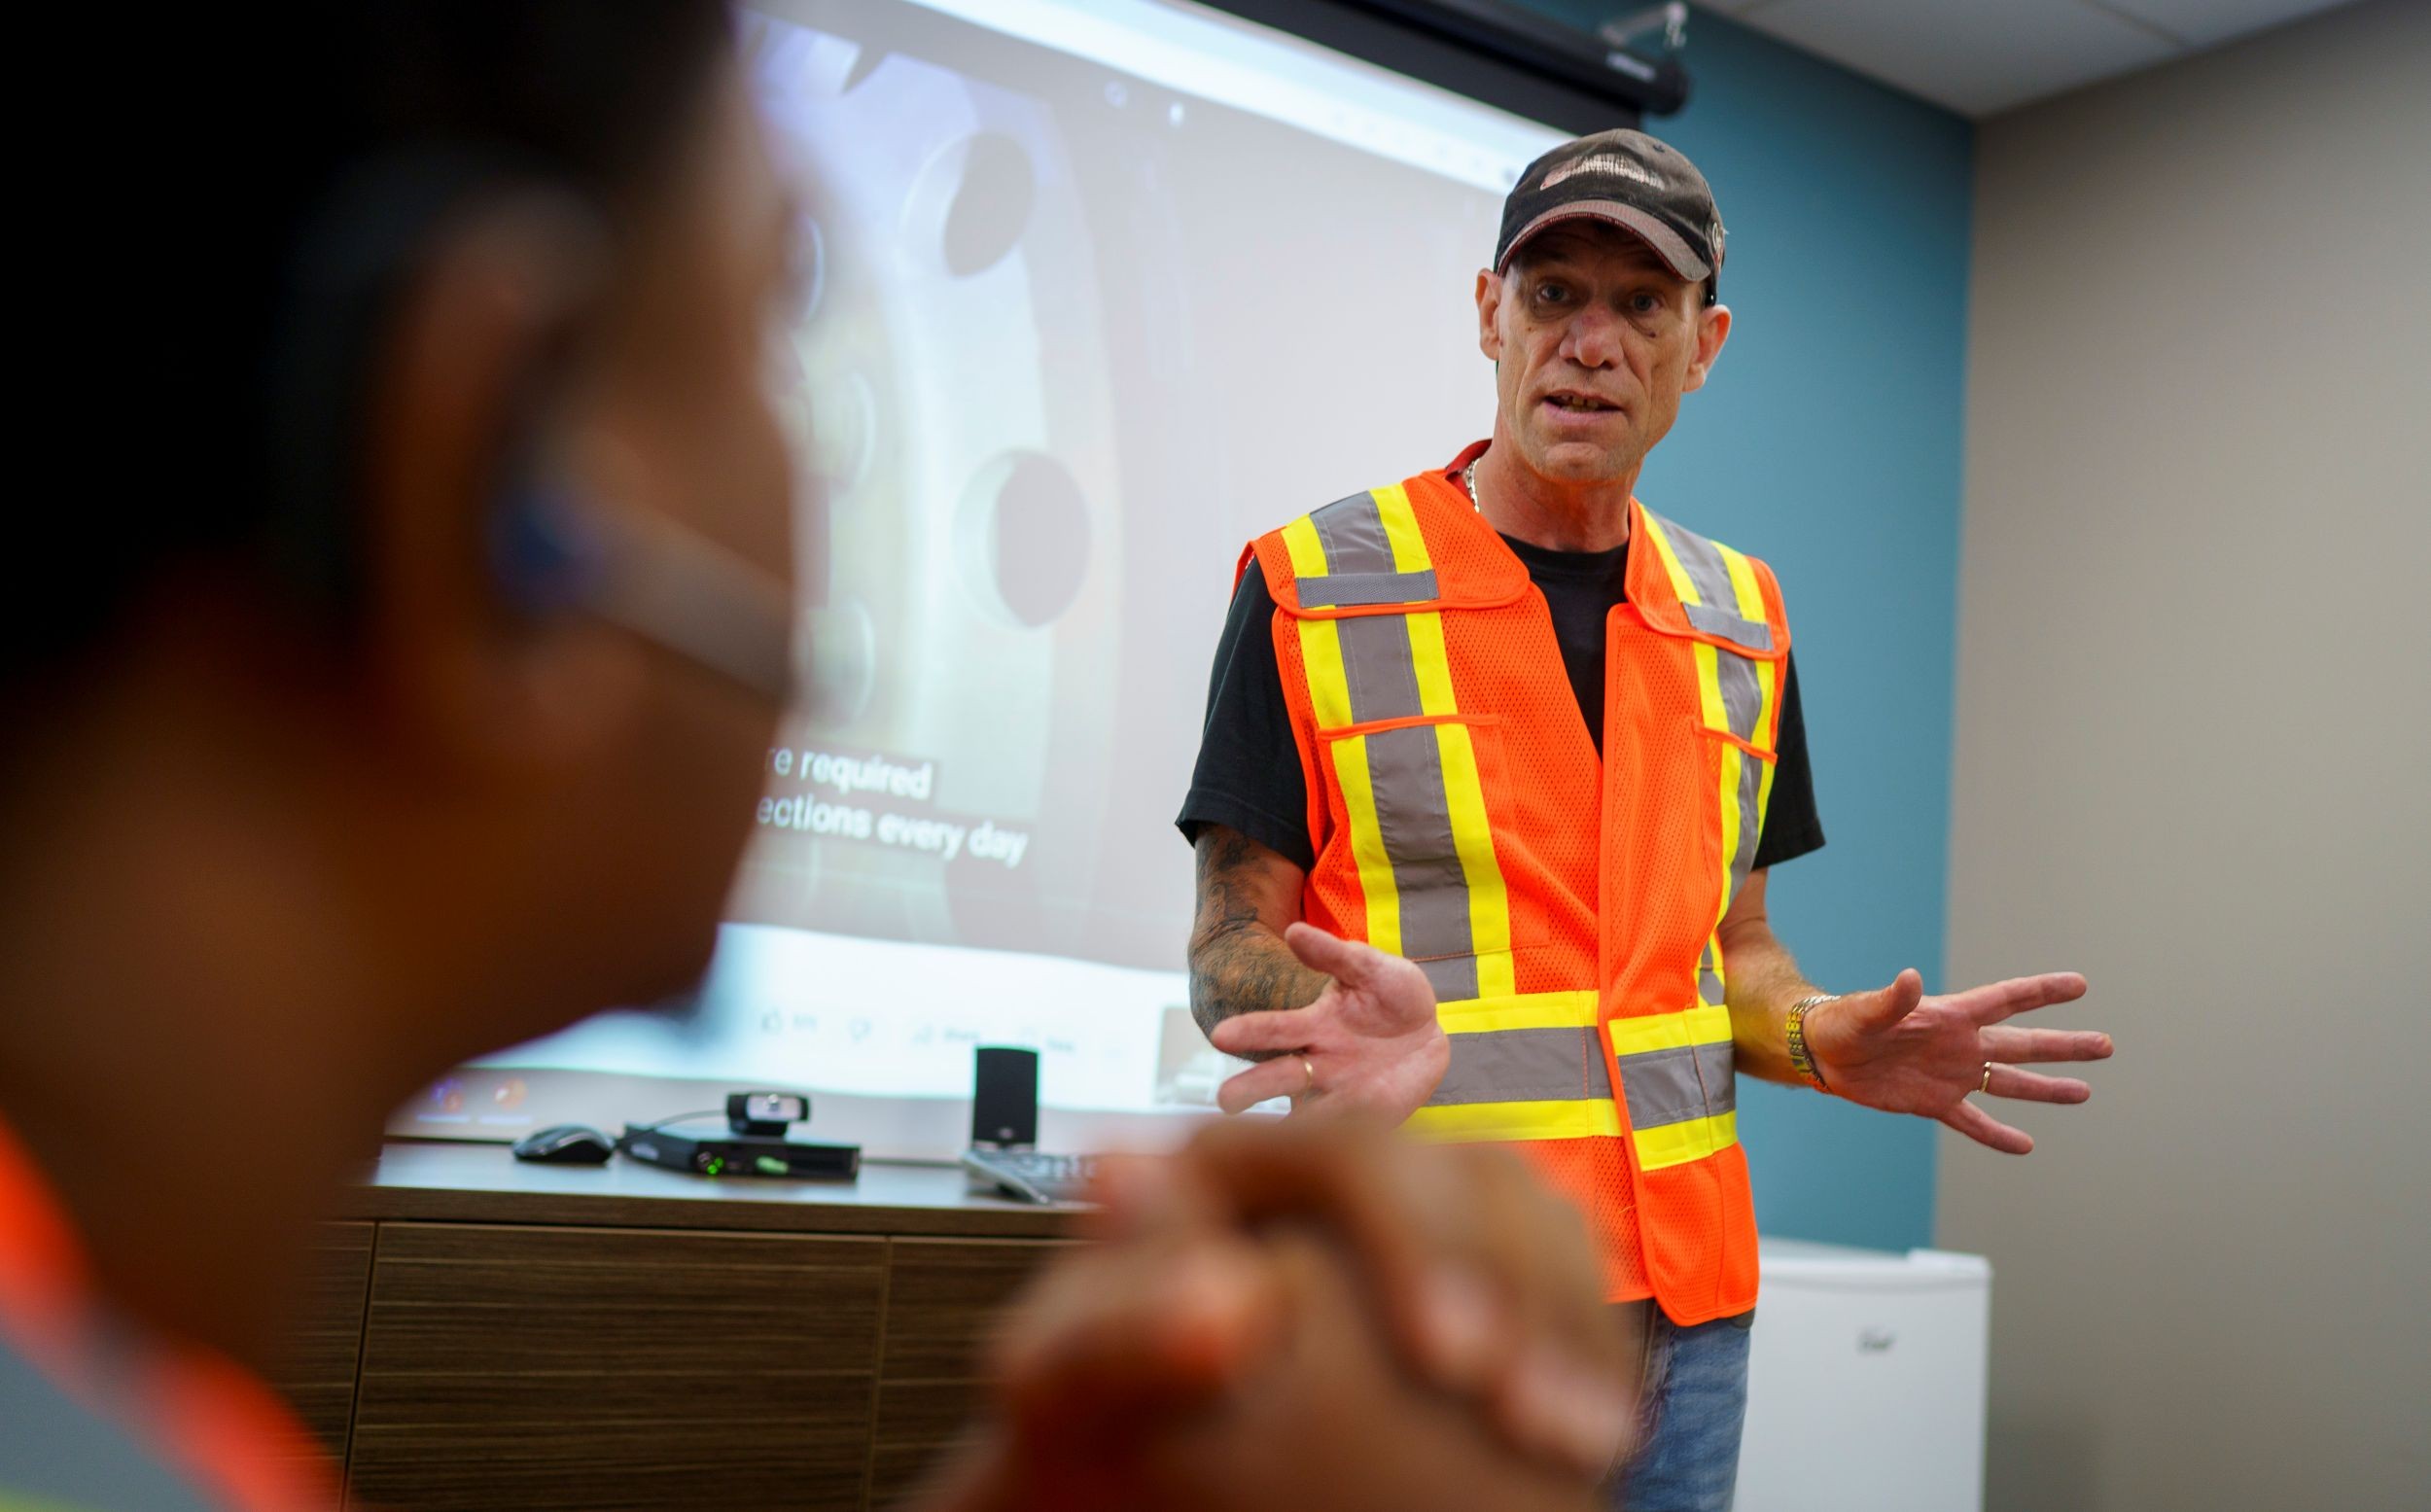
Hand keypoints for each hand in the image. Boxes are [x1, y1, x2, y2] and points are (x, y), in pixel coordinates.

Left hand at [916, 1118, 1634, 1511]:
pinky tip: (1599, 1429)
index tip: (1445, 1360)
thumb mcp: (1067, 1380)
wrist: (1129, 1455)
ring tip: (1590, 1442)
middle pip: (1465, 1181)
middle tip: (1537, 1426)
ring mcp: (1409, 1220)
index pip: (1354, 1159)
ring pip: (1529, 1223)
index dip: (1416, 1245)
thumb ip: (1104, 1304)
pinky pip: (1558, 1282)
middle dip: (1518, 1297)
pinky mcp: (1466, 1278)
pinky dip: (1585, 1350)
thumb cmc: (1083, 1422)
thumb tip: (1128, 1184)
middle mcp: (1333, 1175)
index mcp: (1234, 1167)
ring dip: (1569, 1325)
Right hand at [1206, 922, 1447, 1119]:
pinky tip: (1331, 1156)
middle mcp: (1319, 1064)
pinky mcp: (1370, 1120)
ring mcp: (1343, 1094)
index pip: (1275, 1028)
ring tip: (1271, 1143)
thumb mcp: (1371, 967)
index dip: (1250, 1031)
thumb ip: (1335, 954)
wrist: (1430, 1033)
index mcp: (1314, 1025)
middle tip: (1224, 1101)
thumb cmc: (1393, 994)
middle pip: (1279, 1078)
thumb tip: (1293, 931)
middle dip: (1252, 1088)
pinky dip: (1342, 1143)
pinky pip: (1353, 1134)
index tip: (1221, 1035)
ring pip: (1309, 1114)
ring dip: (1290, 1128)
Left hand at [1805, 968, 2109, 1152]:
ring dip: (2046, 1088)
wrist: (1822, 1053)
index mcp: (1949, 1017)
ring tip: (2084, 1092)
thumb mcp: (1865, 1011)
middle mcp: (1960, 1045)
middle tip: (2106, 1045)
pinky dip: (1998, 1136)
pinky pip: (1973, 1123)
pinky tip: (2026, 1146)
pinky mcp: (1935, 1103)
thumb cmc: (1842, 1022)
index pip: (2005, 1001)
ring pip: (2009, 1084)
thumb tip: (1910, 978)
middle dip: (2064, 1046)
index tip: (2079, 985)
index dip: (2041, 992)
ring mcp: (1952, 1075)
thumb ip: (1892, 999)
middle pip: (2022, 1044)